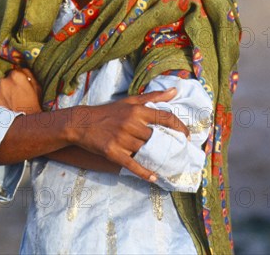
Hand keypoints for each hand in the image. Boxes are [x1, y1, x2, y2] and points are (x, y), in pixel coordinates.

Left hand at [0, 68, 41, 113]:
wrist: (24, 124)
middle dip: (9, 86)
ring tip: (9, 104)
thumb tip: (21, 69)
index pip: (14, 72)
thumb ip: (29, 74)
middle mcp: (3, 81)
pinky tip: (3, 109)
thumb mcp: (37, 87)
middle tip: (15, 96)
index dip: (18, 80)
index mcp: (16, 75)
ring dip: (2, 95)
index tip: (20, 86)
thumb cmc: (34, 105)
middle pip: (5, 80)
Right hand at [66, 88, 188, 181]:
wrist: (82, 123)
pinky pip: (132, 164)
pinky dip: (144, 172)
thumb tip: (174, 91)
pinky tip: (154, 177)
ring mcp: (121, 138)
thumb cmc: (109, 111)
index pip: (164, 117)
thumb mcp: (131, 101)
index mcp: (137, 110)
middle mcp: (130, 123)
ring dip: (155, 157)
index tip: (187, 135)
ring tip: (166, 163)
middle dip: (167, 145)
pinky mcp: (113, 152)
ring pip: (145, 150)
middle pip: (155, 137)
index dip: (179, 127)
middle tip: (178, 151)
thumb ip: (154, 97)